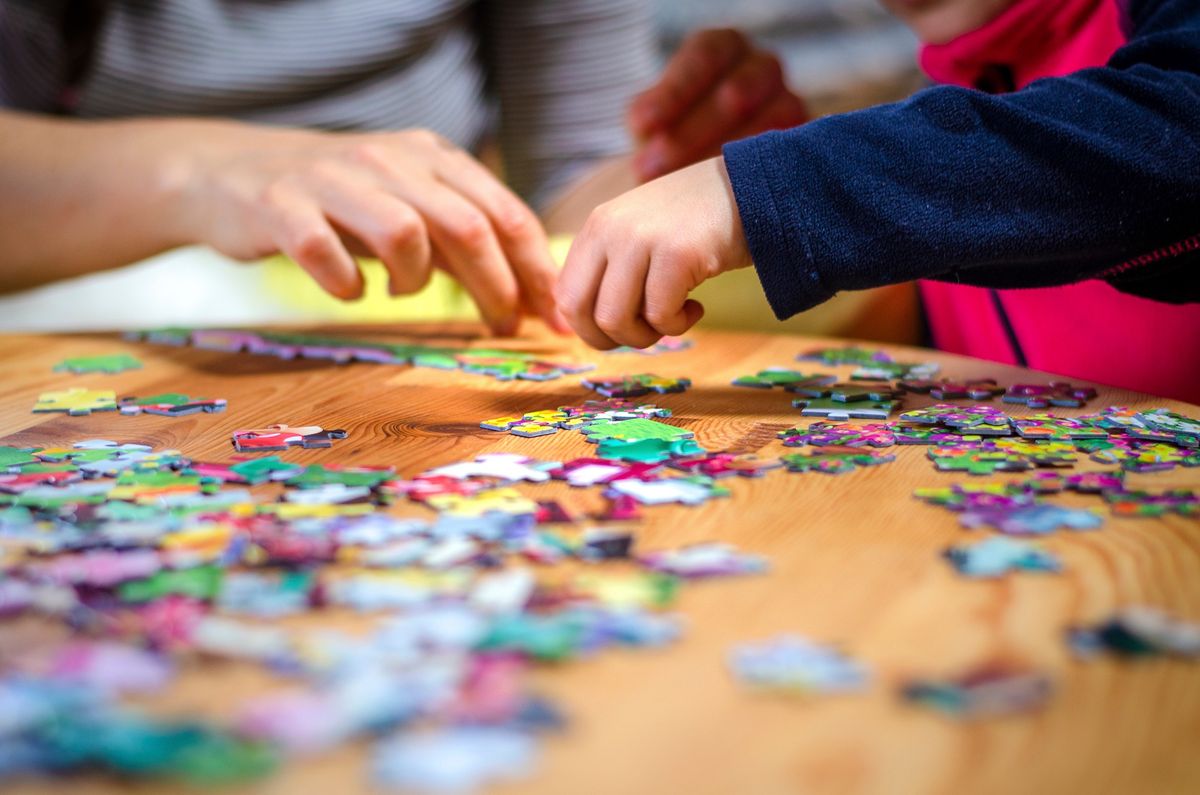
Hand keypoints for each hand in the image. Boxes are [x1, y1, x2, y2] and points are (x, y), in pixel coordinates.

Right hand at [183, 125, 565, 335]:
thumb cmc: (340, 202)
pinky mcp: (281, 205)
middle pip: (466, 226)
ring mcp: (332, 179)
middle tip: (500, 327)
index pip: (504, 211)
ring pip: (404, 233)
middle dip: (496, 286)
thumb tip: (529, 298)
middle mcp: (388, 160)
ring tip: (402, 291)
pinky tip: (350, 290)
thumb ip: (463, 242)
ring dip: (415, 280)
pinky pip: (323, 251)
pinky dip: (344, 283)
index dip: (535, 268)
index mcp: (430, 157)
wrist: (232, 173)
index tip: (553, 317)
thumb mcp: (409, 205)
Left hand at [555, 156, 751, 349]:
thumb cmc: (694, 223)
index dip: (587, 327)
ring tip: (673, 319)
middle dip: (609, 340)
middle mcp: (611, 229)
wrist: (750, 190)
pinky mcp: (677, 254)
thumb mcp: (638, 233)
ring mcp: (642, 239)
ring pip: (616, 320)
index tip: (618, 331)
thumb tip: (590, 326)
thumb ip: (610, 268)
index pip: (565, 294)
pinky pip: (660, 316)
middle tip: (643, 333)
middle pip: (580, 312)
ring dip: (646, 335)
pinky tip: (696, 307)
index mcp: (596, 226)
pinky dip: (678, 325)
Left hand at [628, 29, 806, 181]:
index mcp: (723, 48)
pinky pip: (787, 158)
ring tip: (688, 187)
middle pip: (738, 91)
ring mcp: (788, 104)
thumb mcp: (649, 119)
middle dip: (695, 131)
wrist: (694, 173)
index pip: (706, 55)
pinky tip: (725, 196)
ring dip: (725, 158)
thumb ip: (647, 118)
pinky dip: (755, 177)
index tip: (644, 126)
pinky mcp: (801, 146)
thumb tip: (647, 137)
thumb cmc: (669, 135)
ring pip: (769, 124)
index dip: (676, 90)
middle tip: (657, 165)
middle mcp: (761, 68)